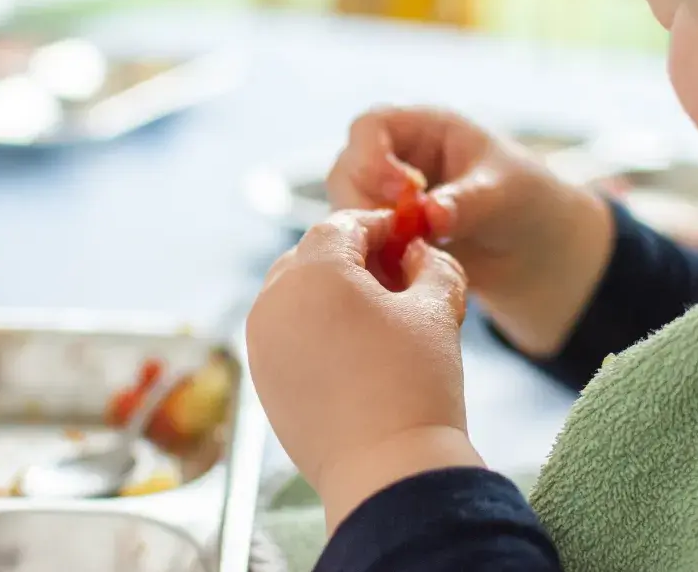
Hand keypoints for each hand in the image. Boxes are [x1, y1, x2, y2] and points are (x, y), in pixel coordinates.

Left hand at [247, 210, 483, 531]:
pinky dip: (313, 326)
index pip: (341, 226)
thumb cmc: (415, 385)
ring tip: (376, 315)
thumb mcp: (436, 311)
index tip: (405, 236)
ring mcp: (261, 343)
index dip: (378, 225)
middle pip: (310, 256)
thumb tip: (418, 255)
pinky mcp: (262, 379)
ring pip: (292, 293)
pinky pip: (285, 332)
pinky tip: (353, 350)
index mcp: (312, 273)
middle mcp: (273, 301)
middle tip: (394, 275)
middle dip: (350, 257)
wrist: (388, 471)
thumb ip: (430, 266)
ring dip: (329, 291)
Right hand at [327, 107, 614, 356]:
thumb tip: (432, 215)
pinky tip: (406, 278)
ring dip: (369, 238)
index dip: (373, 156)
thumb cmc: (525, 200)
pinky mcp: (386, 237)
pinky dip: (378, 262)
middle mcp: (396, 159)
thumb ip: (468, 201)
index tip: (403, 191)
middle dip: (366, 205)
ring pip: (347, 213)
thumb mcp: (505, 194)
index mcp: (424, 128)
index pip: (370, 126)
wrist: (534, 249)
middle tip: (403, 237)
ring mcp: (385, 200)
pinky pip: (361, 247)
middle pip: (347, 172)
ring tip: (412, 259)